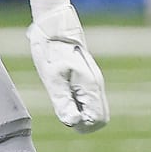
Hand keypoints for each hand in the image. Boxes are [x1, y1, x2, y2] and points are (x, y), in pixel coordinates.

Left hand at [26, 0, 108, 132]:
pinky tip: (64, 92)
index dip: (81, 125)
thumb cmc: (50, 49)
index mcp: (91, 86)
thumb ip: (63, 101)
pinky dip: (79, 104)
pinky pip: (89, 100)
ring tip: (62, 97)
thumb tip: (73, 122)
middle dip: (82, 122)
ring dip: (80, 113)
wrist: (54, 26)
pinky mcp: (88, 78)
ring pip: (95, 110)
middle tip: (62, 108)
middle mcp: (97, 85)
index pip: (98, 121)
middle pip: (100, 119)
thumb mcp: (52, 78)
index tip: (65, 113)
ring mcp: (94, 81)